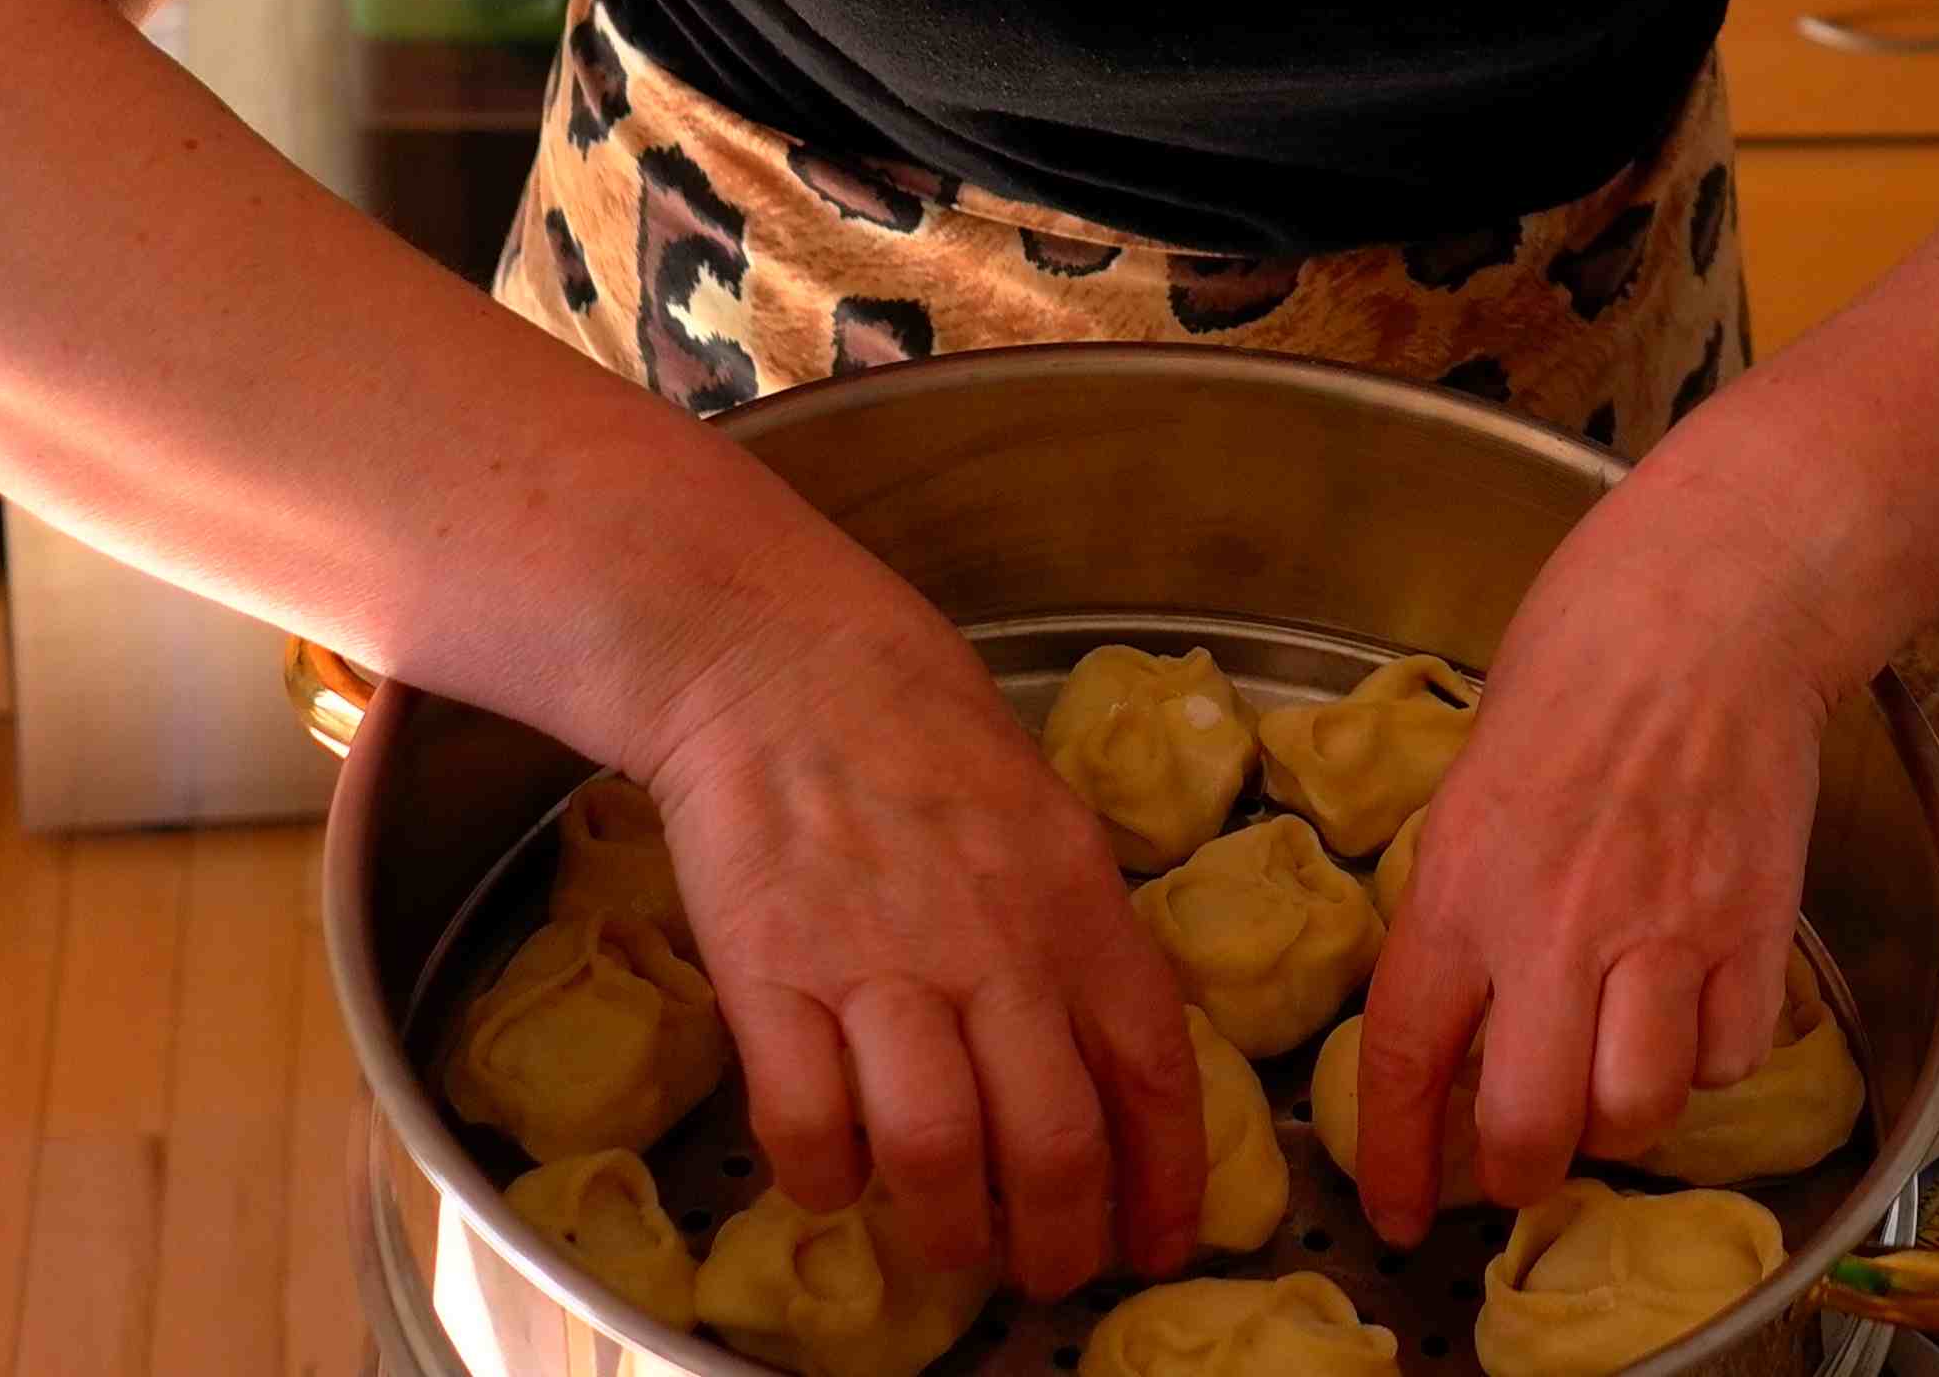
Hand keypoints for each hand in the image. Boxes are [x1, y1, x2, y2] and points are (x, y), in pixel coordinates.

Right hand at [634, 586, 1206, 1294]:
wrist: (785, 665)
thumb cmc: (926, 738)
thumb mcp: (1051, 823)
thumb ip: (1082, 937)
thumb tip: (1115, 1057)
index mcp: (1080, 906)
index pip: (1154, 1070)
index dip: (1166, 1177)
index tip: (1162, 1243)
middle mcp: (994, 946)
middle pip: (1055, 1140)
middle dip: (1062, 1238)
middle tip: (1050, 1273)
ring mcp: (880, 966)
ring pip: (938, 1151)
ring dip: (949, 1230)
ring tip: (951, 1249)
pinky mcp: (771, 977)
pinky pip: (808, 1123)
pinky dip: (825, 1178)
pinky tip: (834, 1181)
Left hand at [1349, 483, 1840, 1242]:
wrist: (1719, 600)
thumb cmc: (1588, 650)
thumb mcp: (1477, 770)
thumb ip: (1469, 890)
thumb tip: (1468, 986)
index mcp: (1464, 880)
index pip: (1407, 1058)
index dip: (1396, 1158)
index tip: (1397, 1211)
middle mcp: (1558, 925)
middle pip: (1531, 1129)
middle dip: (1519, 1171)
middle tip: (1523, 1156)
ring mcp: (1665, 931)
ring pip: (1639, 1112)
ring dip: (1622, 1118)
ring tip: (1617, 1079)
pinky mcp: (1755, 923)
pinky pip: (1731, 1055)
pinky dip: (1713, 1058)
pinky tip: (1698, 1013)